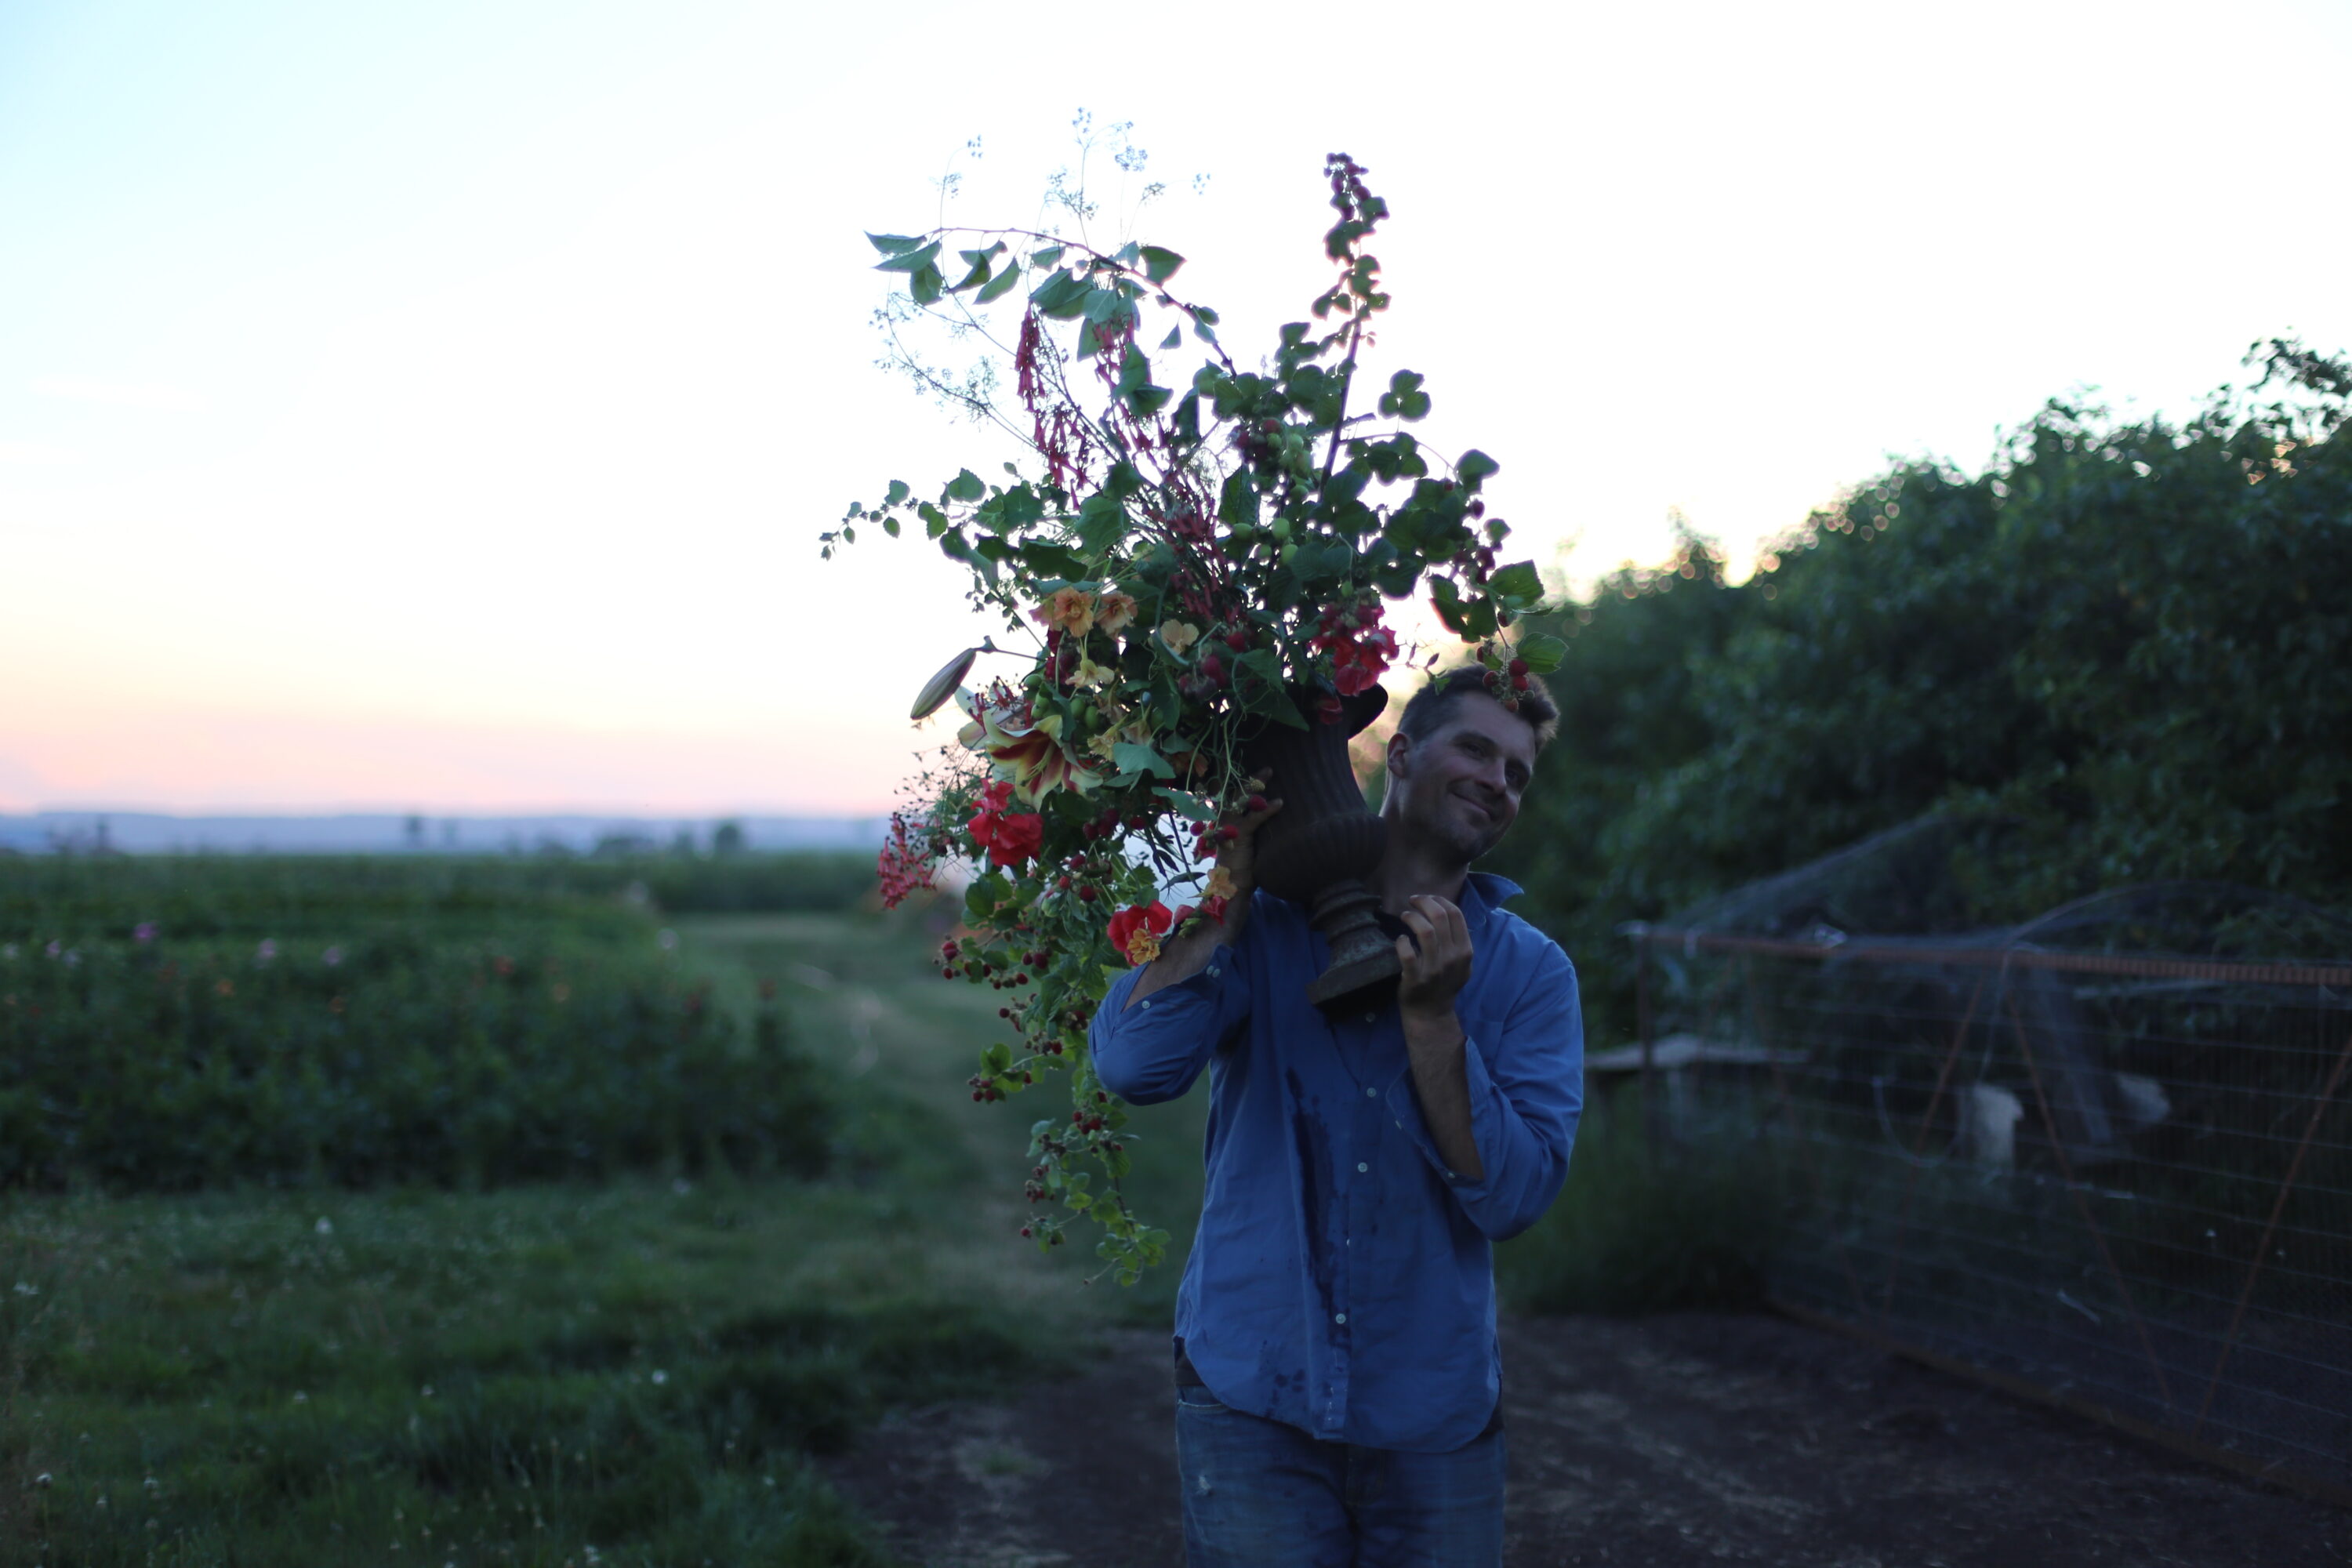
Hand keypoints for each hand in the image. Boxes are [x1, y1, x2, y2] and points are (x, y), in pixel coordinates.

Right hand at [1209, 773, 1281, 902]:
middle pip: (1235, 792)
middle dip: (1249, 778)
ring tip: (1269, 772)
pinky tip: (1279, 802)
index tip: (1249, 768)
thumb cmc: (1243, 866)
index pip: (1231, 796)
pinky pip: (1253, 819)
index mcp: (1226, 821)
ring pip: (1241, 799)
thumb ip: (1254, 829)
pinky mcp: (1239, 836)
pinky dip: (1266, 810)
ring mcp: (1230, 827)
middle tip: (1268, 768)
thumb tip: (1271, 818)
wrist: (1233, 886)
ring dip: (1256, 785)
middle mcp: (1225, 820)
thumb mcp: (1249, 843)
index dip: (1239, 782)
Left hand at [1395, 894, 1471, 1020]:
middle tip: (1412, 901)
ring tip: (1405, 915)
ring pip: (1424, 930)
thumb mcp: (1460, 961)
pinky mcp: (1416, 979)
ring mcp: (1435, 969)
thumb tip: (1440, 906)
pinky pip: (1407, 953)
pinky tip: (1400, 940)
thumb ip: (1456, 938)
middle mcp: (1452, 958)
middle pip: (1439, 917)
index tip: (1427, 898)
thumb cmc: (1444, 981)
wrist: (1432, 1013)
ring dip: (1411, 917)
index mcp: (1465, 950)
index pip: (1455, 914)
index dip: (1439, 900)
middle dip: (1423, 902)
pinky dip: (1401, 942)